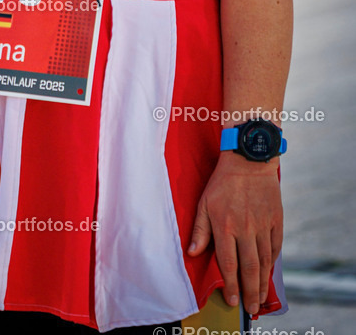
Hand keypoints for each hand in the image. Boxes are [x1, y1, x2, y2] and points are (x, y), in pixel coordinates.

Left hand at [187, 152, 282, 315]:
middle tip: (250, 309)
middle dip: (249, 292)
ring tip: (260, 298)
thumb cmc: (223, 181)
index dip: (231, 285)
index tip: (233, 301)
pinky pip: (275, 247)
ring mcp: (263, 225)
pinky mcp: (275, 220)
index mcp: (226, 225)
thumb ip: (200, 229)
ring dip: (262, 283)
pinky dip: (273, 262)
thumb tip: (192, 253)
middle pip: (249, 268)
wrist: (249, 159)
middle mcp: (246, 229)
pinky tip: (269, 272)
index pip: (228, 264)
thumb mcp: (204, 202)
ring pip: (264, 261)